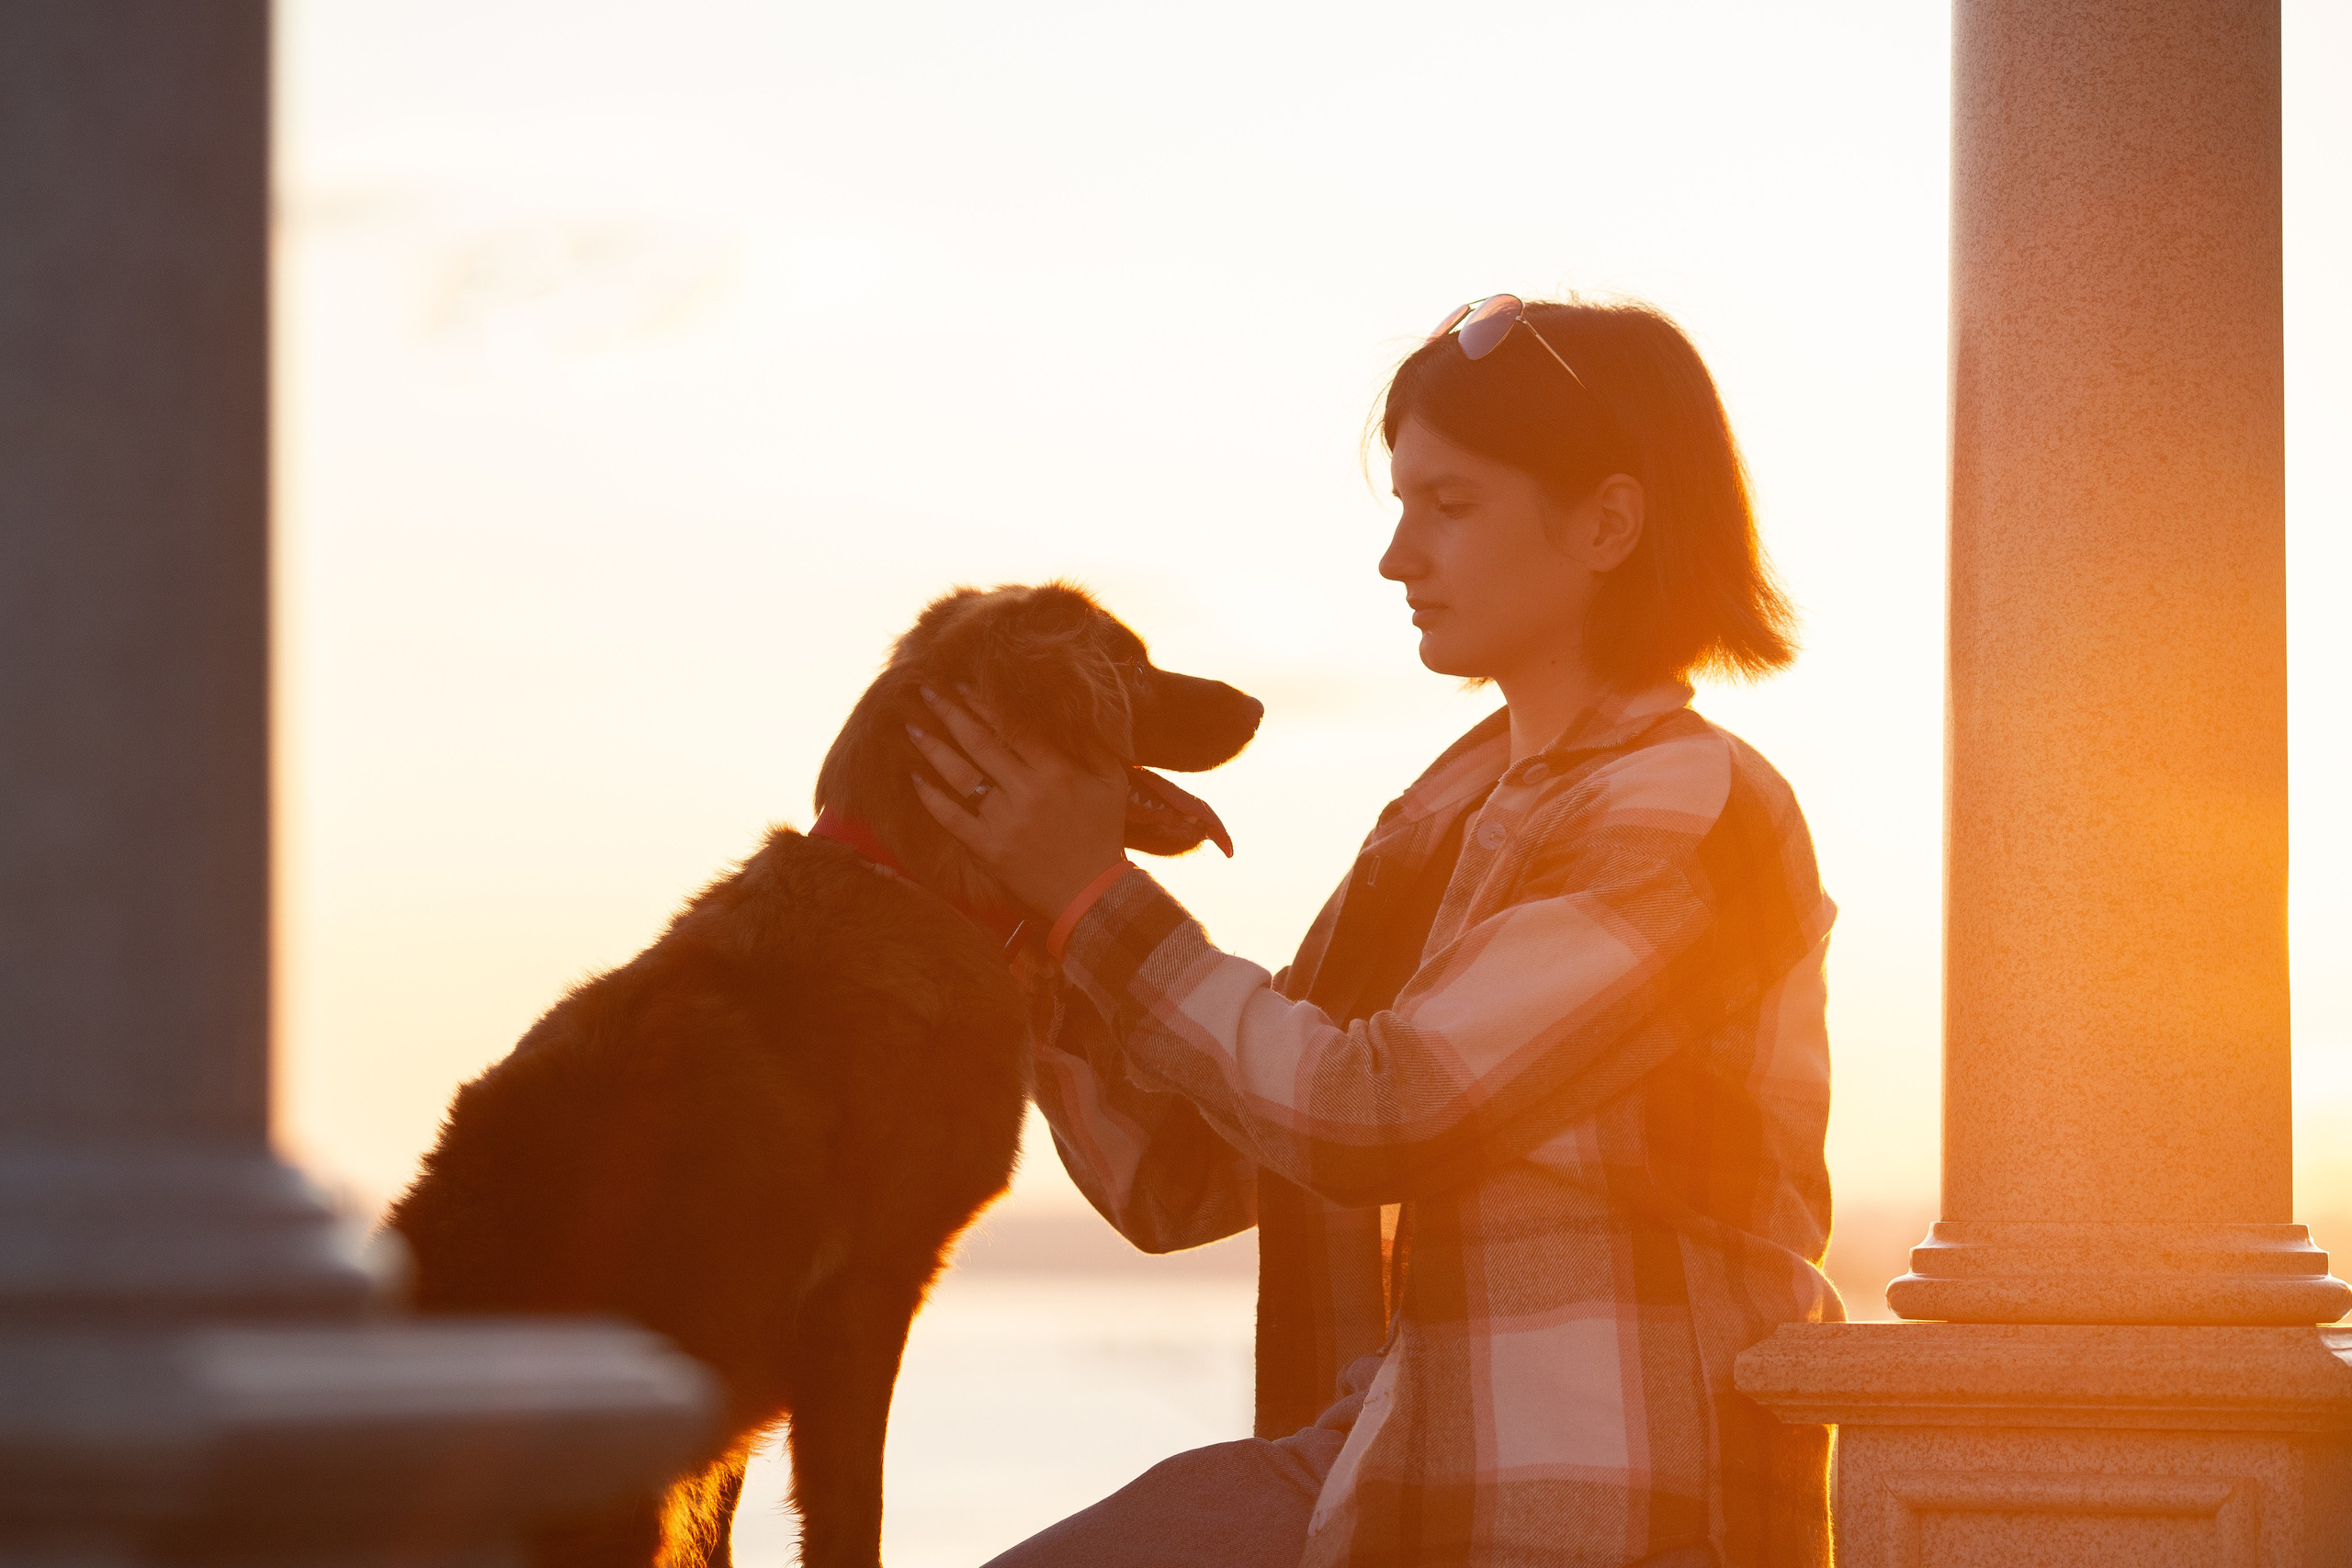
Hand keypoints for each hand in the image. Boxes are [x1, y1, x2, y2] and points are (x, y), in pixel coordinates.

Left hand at [906, 686, 1127, 916]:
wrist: (1091, 893)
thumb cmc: (1103, 833)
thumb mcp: (1113, 783)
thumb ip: (1095, 745)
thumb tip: (1074, 708)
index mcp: (1057, 772)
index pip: (1013, 726)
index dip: (984, 702)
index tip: (962, 684)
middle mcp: (1028, 792)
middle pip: (980, 743)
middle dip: (950, 713)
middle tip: (925, 690)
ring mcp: (1005, 821)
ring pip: (961, 776)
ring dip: (933, 748)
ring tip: (911, 726)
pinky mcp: (990, 849)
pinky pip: (953, 818)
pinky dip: (932, 797)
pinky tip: (915, 777)